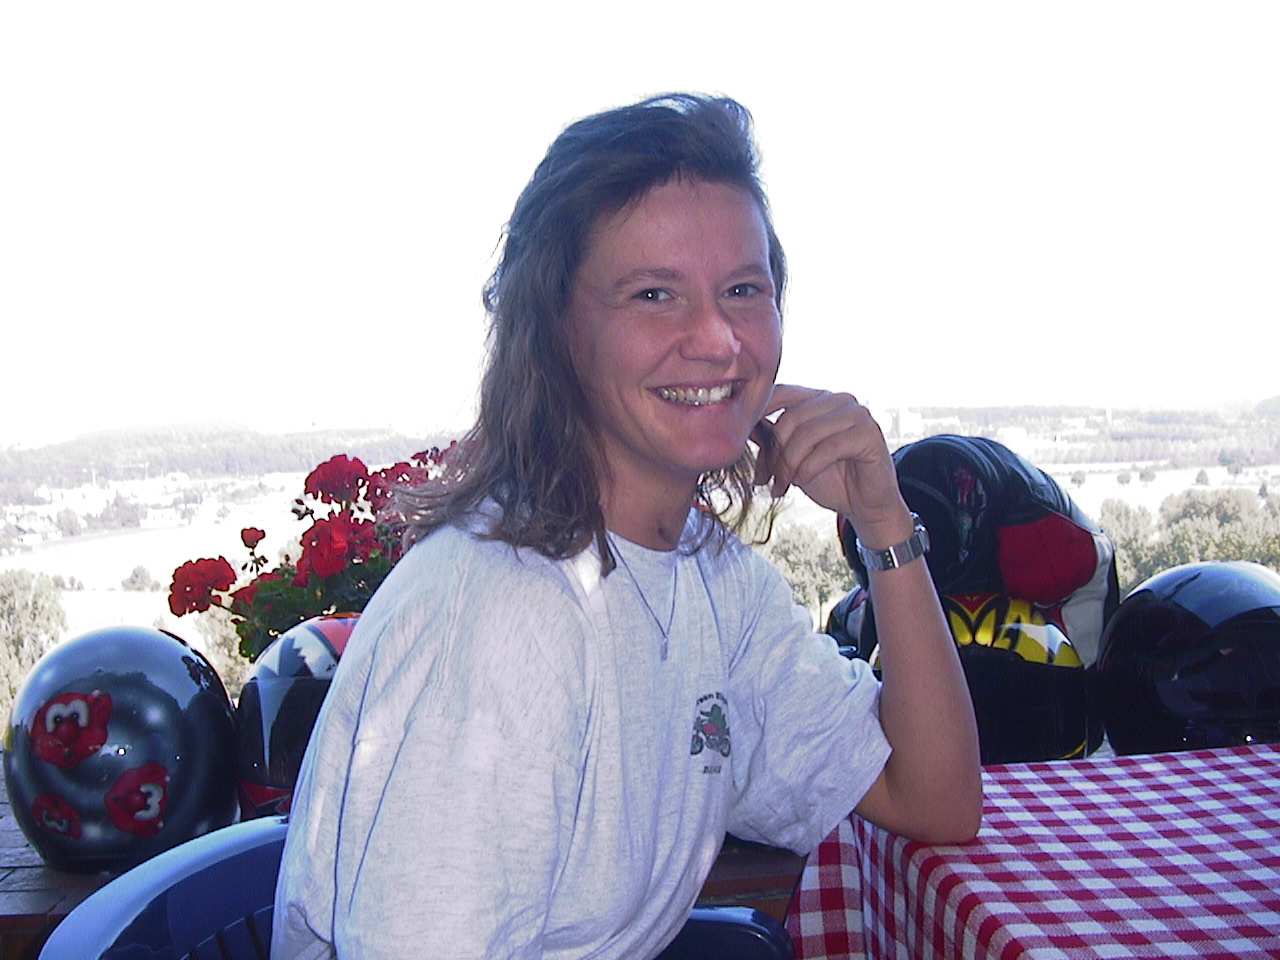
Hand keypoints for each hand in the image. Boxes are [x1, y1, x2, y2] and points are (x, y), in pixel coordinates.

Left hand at [756, 384, 912, 546]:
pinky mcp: (869, 433)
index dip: (758, 412)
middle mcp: (838, 399)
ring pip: (807, 433)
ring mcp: (856, 414)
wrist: (864, 505)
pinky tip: (802, 481)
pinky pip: (828, 448)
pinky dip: (809, 467)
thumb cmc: (828, 479)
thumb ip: (770, 438)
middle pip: (791, 417)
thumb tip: (740, 425)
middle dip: (774, 452)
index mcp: (818, 398)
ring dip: (788, 464)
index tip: (738, 437)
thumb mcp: (791, 457)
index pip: (781, 392)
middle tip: (766, 479)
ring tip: (781, 485)